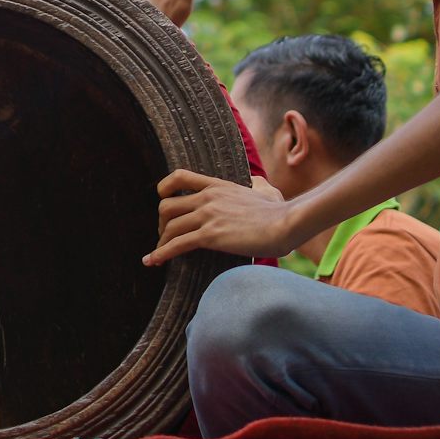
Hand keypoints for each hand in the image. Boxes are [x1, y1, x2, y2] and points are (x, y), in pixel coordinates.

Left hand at [145, 169, 294, 265]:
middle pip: (166, 206)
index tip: (162, 199)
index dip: (164, 188)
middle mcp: (208, 198)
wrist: (287, 223)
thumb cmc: (280, 212)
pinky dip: (161, 254)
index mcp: (217, 185)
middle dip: (162, 223)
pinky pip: (177, 244)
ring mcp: (208, 216)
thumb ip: (256, 185)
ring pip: (169, 227)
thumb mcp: (264, 190)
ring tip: (159, 253)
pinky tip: (152, 261)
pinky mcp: (210, 235)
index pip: (179, 176)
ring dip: (161, 241)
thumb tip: (257, 183)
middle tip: (167, 236)